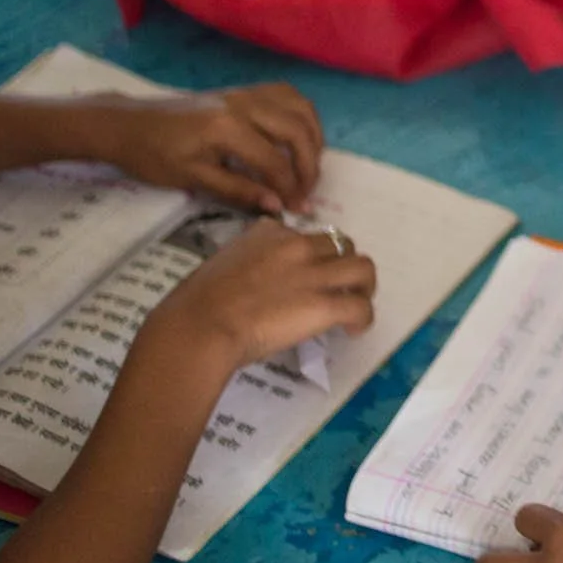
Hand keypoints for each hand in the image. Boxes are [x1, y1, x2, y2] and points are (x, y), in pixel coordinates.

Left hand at [89, 85, 324, 211]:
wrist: (126, 124)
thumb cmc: (152, 156)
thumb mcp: (192, 178)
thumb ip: (238, 190)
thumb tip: (277, 206)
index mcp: (227, 129)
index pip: (274, 161)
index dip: (290, 188)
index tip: (297, 210)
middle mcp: (243, 104)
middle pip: (297, 130)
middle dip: (309, 165)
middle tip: (306, 192)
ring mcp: (245, 93)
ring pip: (299, 107)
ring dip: (312, 137)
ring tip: (308, 165)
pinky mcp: (242, 91)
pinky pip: (286, 95)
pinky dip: (301, 115)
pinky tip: (298, 136)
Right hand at [143, 218, 374, 371]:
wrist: (202, 324)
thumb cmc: (198, 302)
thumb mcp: (221, 263)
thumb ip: (245, 262)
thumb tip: (252, 280)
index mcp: (269, 233)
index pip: (305, 233)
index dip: (311, 254)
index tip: (306, 272)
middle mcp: (298, 246)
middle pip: (341, 245)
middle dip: (343, 264)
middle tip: (338, 286)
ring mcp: (315, 274)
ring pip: (363, 268)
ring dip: (364, 286)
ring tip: (356, 302)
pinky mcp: (325, 304)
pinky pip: (361, 307)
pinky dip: (362, 318)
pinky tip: (352, 329)